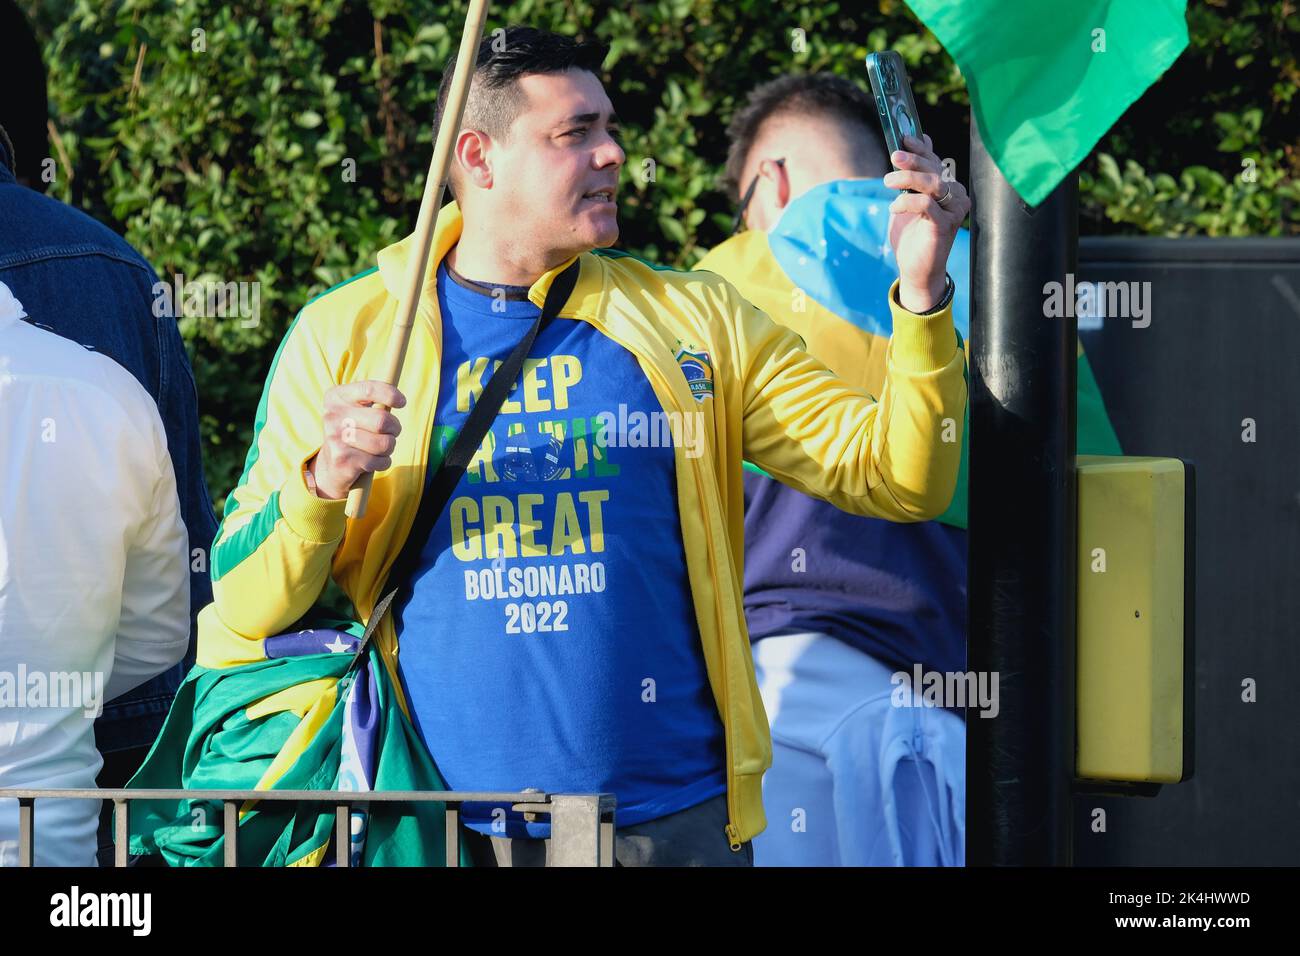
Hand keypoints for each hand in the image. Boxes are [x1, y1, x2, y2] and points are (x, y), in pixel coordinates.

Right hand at [309, 380, 404, 499]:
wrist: (330, 465)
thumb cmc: (353, 431)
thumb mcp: (356, 409)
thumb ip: (374, 400)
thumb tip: (399, 399)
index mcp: (336, 397)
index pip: (369, 390)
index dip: (391, 395)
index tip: (402, 402)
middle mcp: (332, 416)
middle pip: (382, 420)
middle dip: (395, 428)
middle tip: (391, 431)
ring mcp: (335, 438)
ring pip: (384, 443)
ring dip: (390, 447)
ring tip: (381, 447)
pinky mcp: (342, 460)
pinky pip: (379, 461)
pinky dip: (383, 462)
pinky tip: (373, 460)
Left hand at [884, 133, 970, 311]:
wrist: (916, 269)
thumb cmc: (912, 234)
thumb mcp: (909, 200)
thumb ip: (913, 175)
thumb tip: (920, 140)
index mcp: (948, 187)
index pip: (936, 161)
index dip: (921, 148)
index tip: (904, 138)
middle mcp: (956, 196)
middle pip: (935, 169)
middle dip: (913, 159)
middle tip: (893, 156)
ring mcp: (953, 211)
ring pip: (933, 183)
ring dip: (908, 178)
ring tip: (887, 182)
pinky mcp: (945, 225)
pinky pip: (926, 204)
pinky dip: (907, 201)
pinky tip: (894, 207)